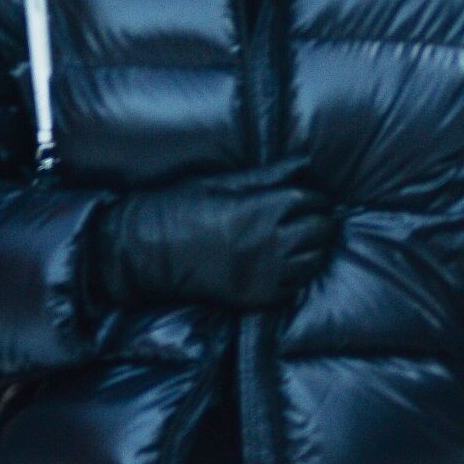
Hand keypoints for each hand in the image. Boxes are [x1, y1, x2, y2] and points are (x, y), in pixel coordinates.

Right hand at [88, 158, 335, 311]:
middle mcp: (268, 243)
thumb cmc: (176, 208)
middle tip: (312, 218)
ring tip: (303, 241)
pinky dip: (296, 276)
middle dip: (320, 222)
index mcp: (260, 209)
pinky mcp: (254, 299)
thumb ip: (266, 177)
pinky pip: (293, 289)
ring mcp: (264, 275)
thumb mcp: (219, 183)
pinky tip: (286, 266)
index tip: (310, 197)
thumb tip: (303, 165)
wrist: (143, 253)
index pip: (310, 200)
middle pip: (319, 231)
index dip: (314, 197)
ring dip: (314, 249)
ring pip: (313, 262)